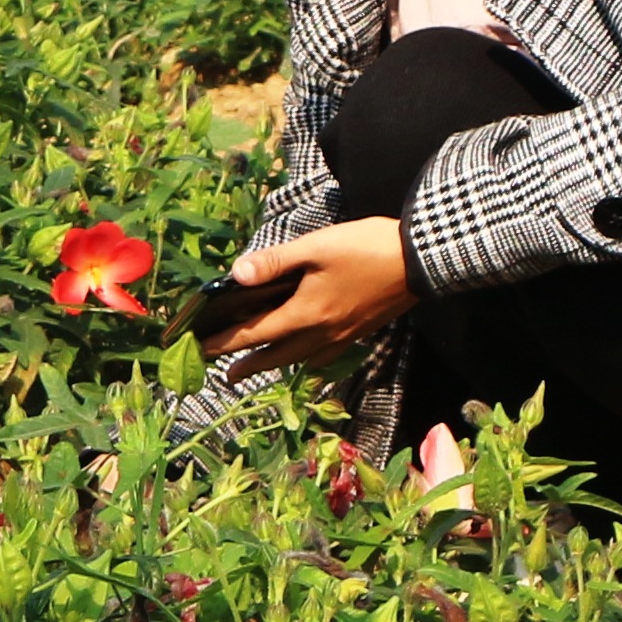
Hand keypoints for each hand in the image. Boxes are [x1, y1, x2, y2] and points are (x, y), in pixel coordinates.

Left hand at [201, 218, 416, 378]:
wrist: (421, 261)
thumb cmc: (367, 249)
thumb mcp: (316, 247)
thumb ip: (274, 262)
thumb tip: (236, 275)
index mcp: (306, 314)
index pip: (253, 334)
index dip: (224, 342)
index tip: (200, 349)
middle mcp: (322, 334)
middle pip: (275, 356)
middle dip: (247, 365)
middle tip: (226, 375)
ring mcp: (342, 337)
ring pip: (299, 358)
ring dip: (274, 364)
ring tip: (258, 366)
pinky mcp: (358, 332)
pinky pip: (322, 354)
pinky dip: (304, 357)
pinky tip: (304, 350)